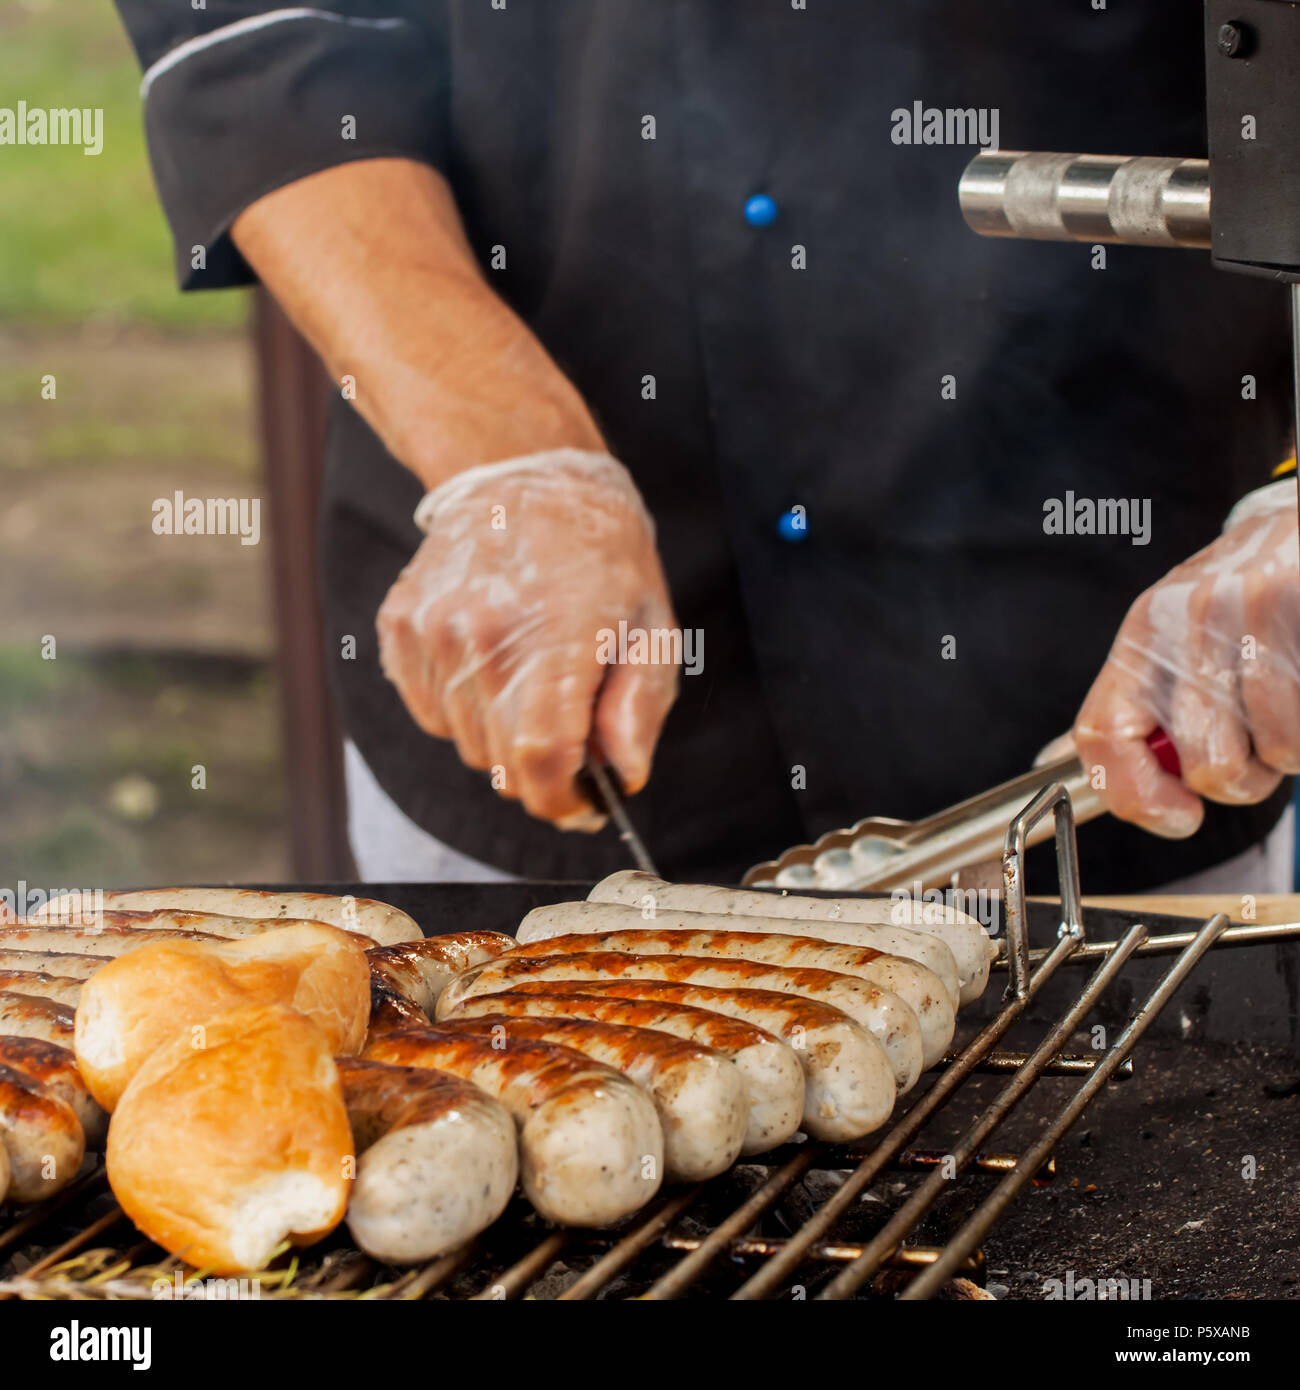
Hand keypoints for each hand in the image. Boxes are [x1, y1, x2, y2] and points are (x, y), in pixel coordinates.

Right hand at [377, 450, 679, 827]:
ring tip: (529, 675)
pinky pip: (428, 712)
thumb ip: (638, 708)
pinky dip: (461, 707)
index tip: (582, 801)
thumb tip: (622, 776)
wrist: (524, 475)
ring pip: (464, 743)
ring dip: (500, 733)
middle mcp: (481, 638)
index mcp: (554, 639)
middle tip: (570, 727)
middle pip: (501, 764)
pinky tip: (490, 660)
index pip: (540, 760)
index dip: (561, 799)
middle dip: (540, 767)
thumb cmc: (602, 556)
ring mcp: (432, 632)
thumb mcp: (652, 626)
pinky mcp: (400, 627)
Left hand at [1073, 480, 1299, 836]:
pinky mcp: (1298, 607)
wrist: (1296, 527)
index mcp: (1139, 639)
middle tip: (1254, 745)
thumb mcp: (1164, 644)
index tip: (1177, 816)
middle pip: (1205, 764)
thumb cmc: (1234, 603)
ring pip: (1274, 752)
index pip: (1102, 736)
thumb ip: (1125, 711)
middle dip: (1241, 779)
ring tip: (1286, 706)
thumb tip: (1053, 764)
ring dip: (1287, 752)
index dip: (1135, 797)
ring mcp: (1247, 612)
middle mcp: (1182, 622)